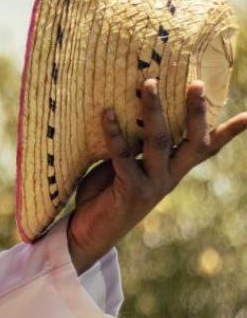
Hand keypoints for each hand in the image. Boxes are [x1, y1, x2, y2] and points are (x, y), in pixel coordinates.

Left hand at [67, 78, 246, 272]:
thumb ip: (132, 145)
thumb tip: (123, 108)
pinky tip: (106, 113)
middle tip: (196, 83)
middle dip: (196, 111)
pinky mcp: (131, 190)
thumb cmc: (104, 195)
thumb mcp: (123, 166)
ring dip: (153, 110)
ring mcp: (153, 185)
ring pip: (159, 141)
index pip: (206, 148)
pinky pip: (123, 154)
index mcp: (174, 170)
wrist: (89, 234)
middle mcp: (169, 177)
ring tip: (149, 83)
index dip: (229, 131)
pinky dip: (114, 132)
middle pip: (192, 141)